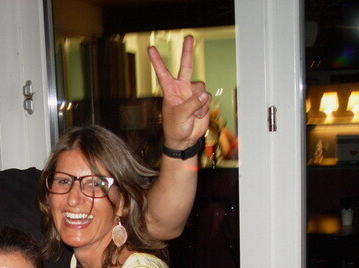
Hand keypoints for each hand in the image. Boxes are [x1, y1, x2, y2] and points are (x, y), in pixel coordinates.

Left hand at [149, 35, 211, 149]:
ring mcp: (192, 94)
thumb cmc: (175, 128)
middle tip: (189, 37)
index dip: (157, 61)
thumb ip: (192, 103)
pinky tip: (198, 115)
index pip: (162, 72)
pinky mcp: (202, 100)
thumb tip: (204, 94)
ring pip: (201, 87)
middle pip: (186, 66)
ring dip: (200, 101)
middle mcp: (181, 89)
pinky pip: (207, 98)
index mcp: (170, 90)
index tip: (151, 49)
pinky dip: (205, 107)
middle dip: (187, 52)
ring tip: (194, 113)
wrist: (184, 140)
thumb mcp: (180, 115)